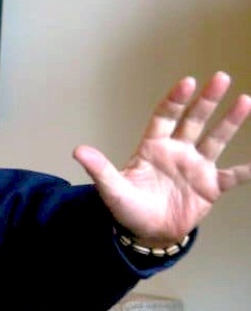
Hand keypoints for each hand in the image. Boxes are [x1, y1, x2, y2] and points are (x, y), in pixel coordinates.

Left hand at [73, 71, 250, 246]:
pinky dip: (247, 171)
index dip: (175, 100)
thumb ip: (100, 169)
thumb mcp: (112, 190)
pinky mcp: (210, 187)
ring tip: (244, 100)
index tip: (187, 82)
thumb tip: (77, 150)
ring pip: (215, 139)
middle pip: (194, 121)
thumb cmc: (128, 208)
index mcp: (153, 148)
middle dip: (206, 100)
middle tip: (220, 78)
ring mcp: (196, 167)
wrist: (147, 232)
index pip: (165, 117)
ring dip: (230, 122)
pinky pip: (232, 176)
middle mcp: (177, 151)